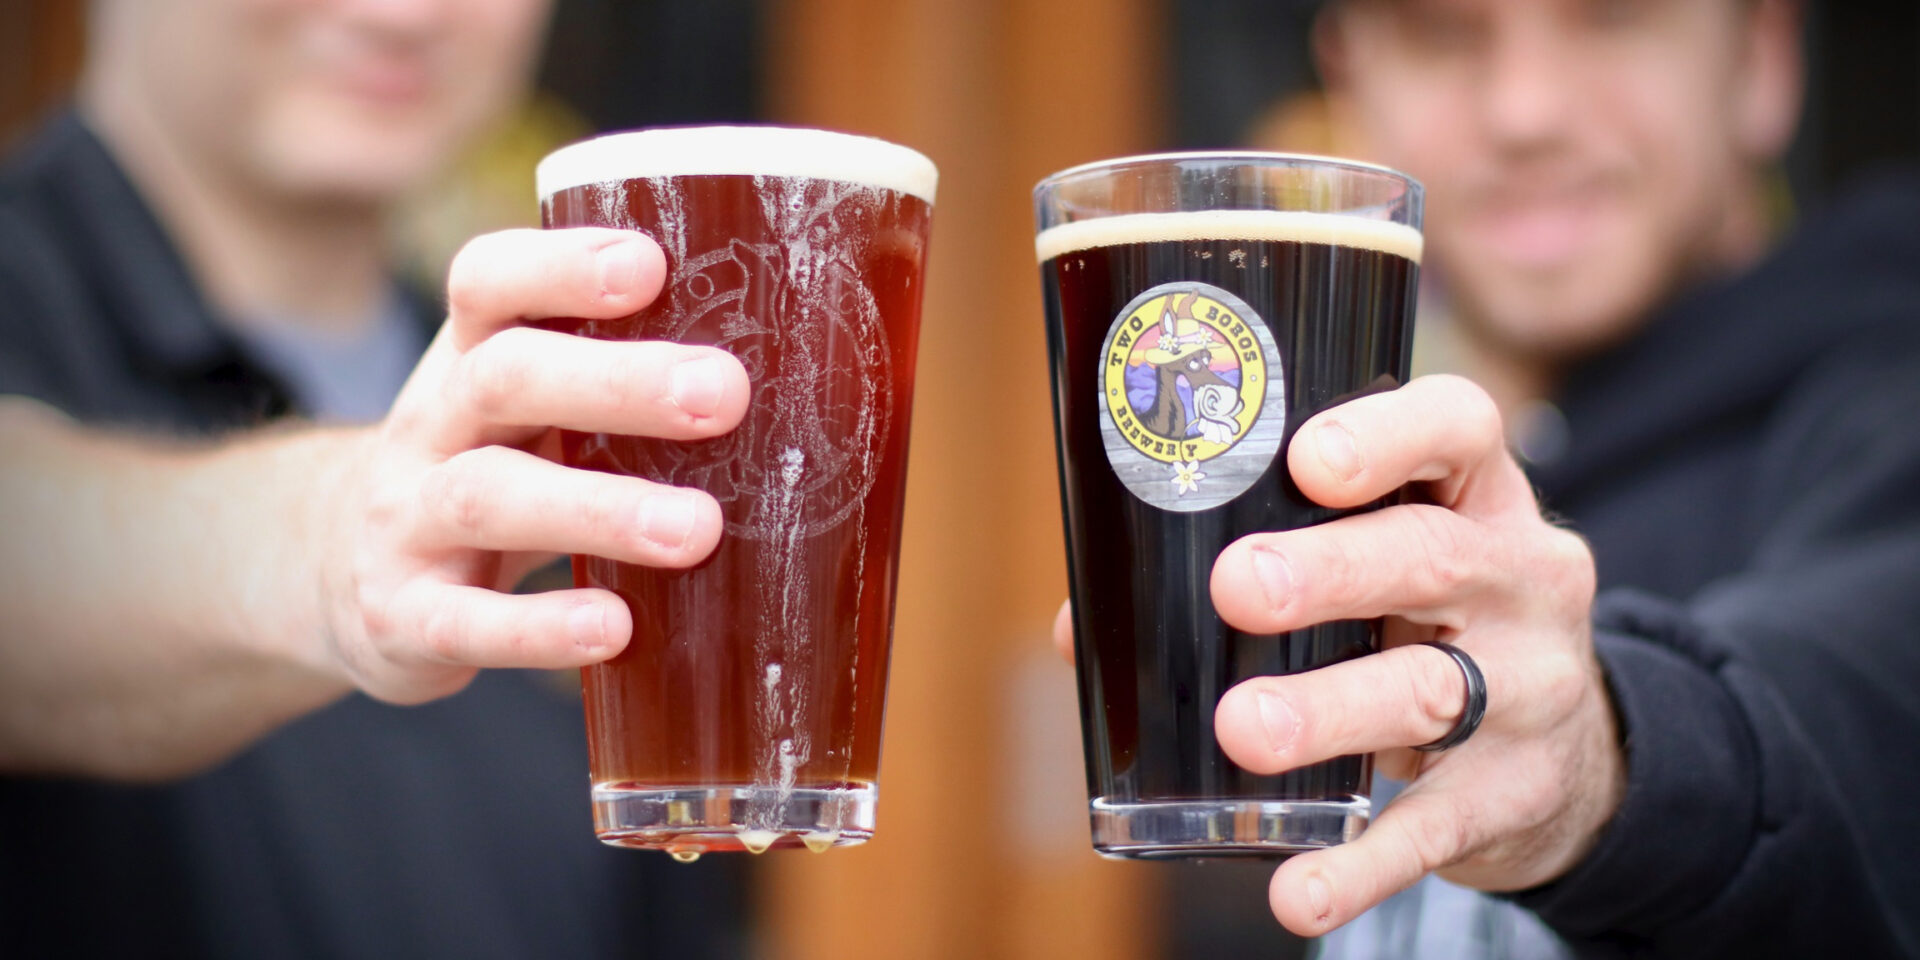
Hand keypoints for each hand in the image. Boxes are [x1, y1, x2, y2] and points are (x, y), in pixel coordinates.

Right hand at [320, 228, 748, 703]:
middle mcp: (431, 424)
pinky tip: (612, 630)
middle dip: (616, 382)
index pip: (490, 282)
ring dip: (598, 508)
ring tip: (698, 528)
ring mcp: (406, 521)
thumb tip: (832, 377)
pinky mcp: (403, 616)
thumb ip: (631, 383)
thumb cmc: (494, 468)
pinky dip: (539, 628)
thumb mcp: (535, 407)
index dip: (560, 265)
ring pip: (488, 497)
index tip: (651, 263)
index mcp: (472, 356)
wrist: (339, 569)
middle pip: (506, 378)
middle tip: (726, 394)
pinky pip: (464, 621)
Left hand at [1049, 375, 1622, 934]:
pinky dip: (1360, 865)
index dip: (1389, 433)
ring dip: (1330, 710)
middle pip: (1431, 558)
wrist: (1576, 755)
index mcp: (1478, 496)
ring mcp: (1531, 689)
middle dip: (1333, 571)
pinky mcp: (1513, 795)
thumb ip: (1256, 562)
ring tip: (1246, 729)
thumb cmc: (1431, 626)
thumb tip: (1082, 631)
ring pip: (1429, 692)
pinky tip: (1297, 891)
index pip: (1460, 428)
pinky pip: (1433, 832)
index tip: (1308, 460)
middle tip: (1240, 587)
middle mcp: (1520, 578)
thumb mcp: (1381, 568)